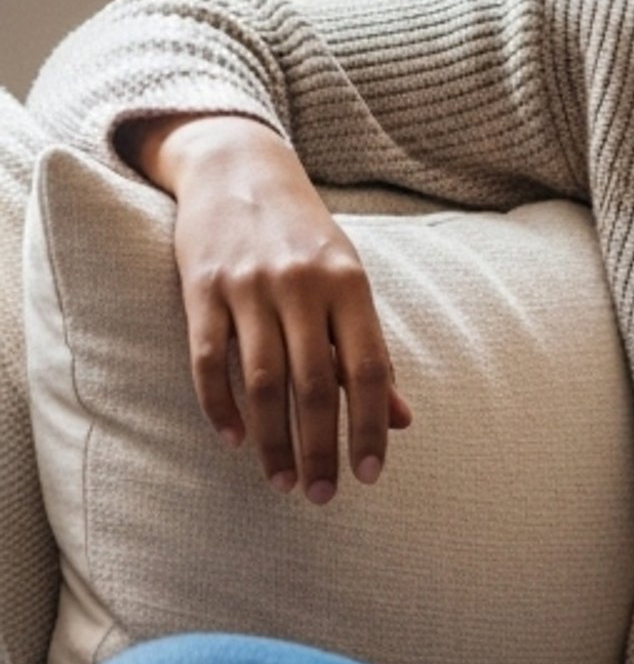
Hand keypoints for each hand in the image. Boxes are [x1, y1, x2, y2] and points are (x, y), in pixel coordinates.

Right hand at [130, 113, 411, 503]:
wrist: (239, 167)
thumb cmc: (304, 235)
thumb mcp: (347, 280)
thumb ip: (368, 349)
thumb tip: (401, 419)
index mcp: (349, 284)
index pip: (369, 370)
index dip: (372, 428)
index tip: (370, 475)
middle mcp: (301, 285)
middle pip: (315, 385)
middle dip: (320, 448)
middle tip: (320, 495)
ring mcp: (249, 286)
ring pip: (262, 381)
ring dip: (272, 440)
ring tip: (281, 480)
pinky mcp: (201, 287)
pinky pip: (207, 359)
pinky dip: (219, 406)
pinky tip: (233, 441)